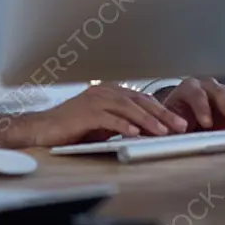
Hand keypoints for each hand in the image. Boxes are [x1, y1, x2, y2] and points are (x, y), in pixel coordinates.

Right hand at [29, 83, 188, 145]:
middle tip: (180, 126)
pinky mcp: (84, 113)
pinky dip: (123, 125)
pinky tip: (135, 133)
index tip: (179, 123)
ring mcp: (93, 100)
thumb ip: (123, 122)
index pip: (141, 99)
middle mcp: (103, 92)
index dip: (161, 110)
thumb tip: (149, 131)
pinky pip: (108, 118)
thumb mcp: (103, 124)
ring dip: (147, 120)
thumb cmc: (73, 127)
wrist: (44, 128)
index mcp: (109, 92)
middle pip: (138, 101)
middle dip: (161, 114)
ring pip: (126, 107)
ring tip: (163, 131)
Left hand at [160, 77, 224, 131]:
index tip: (207, 124)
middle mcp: (206, 86)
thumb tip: (172, 135)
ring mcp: (222, 93)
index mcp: (188, 88)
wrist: (183, 118)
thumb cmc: (175, 119)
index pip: (196, 94)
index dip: (202, 107)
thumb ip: (172, 126)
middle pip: (218, 91)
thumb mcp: (170, 121)